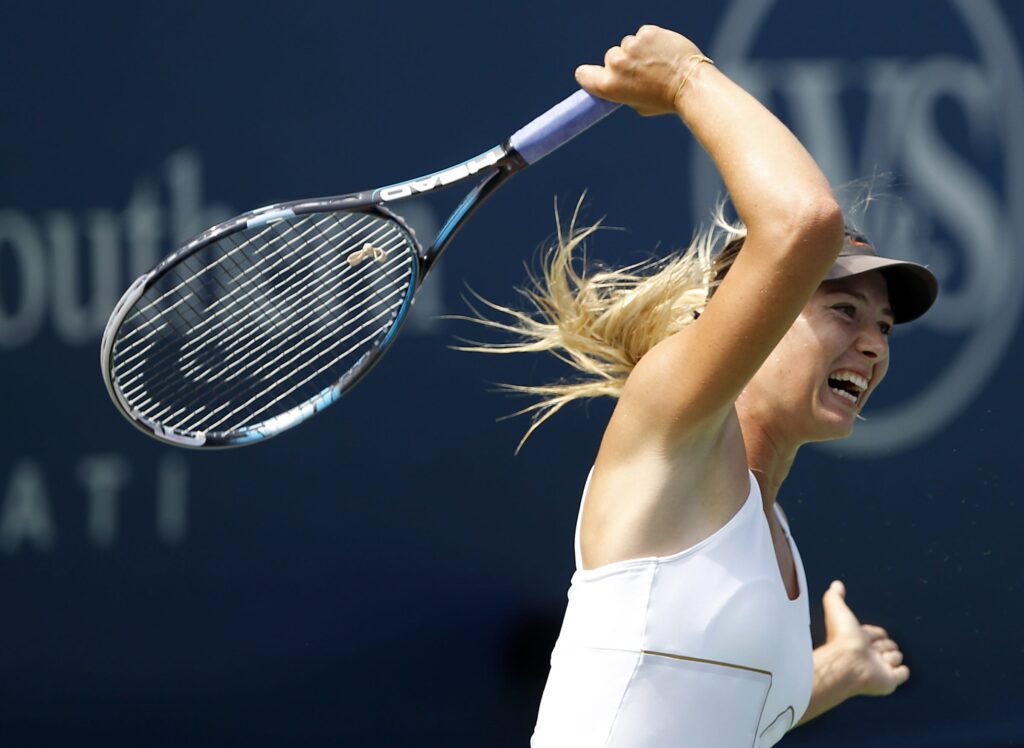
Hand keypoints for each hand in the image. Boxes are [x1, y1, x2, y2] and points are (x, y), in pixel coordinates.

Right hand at [575, 25, 705, 115]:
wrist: (691, 84)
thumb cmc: (665, 100)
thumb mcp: (637, 105)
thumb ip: (623, 91)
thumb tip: (619, 82)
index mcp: (609, 86)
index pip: (583, 74)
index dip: (590, 75)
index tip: (598, 76)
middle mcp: (616, 64)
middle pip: (610, 57)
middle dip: (623, 63)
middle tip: (642, 73)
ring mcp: (631, 46)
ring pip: (628, 45)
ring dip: (639, 51)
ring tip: (657, 63)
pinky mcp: (647, 32)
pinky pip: (643, 34)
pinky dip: (651, 41)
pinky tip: (664, 52)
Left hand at [822, 580, 910, 695]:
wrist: (847, 662)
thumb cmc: (842, 638)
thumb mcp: (837, 609)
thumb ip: (835, 596)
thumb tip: (836, 584)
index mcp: (857, 640)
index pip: (875, 633)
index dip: (875, 631)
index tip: (870, 633)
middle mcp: (868, 655)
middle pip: (887, 644)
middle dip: (885, 643)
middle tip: (874, 646)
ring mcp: (879, 668)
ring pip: (896, 657)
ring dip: (892, 654)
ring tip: (880, 657)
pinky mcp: (889, 680)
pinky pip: (902, 674)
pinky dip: (901, 671)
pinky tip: (895, 668)